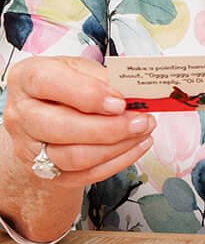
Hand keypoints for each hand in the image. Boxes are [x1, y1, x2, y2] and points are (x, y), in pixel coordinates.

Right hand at [3, 55, 153, 186]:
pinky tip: (137, 146)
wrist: (49, 112)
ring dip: (118, 146)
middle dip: (110, 128)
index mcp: (27, 78)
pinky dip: (118, 161)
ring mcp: (30, 147)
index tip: (120, 102)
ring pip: (75, 157)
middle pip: (63, 128)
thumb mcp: (83, 69)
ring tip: (144, 131)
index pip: (49, 84)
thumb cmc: (67, 85)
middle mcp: (22, 114)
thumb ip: (105, 79)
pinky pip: (85, 174)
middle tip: (142, 121)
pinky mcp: (48, 172)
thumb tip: (136, 94)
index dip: (88, 95)